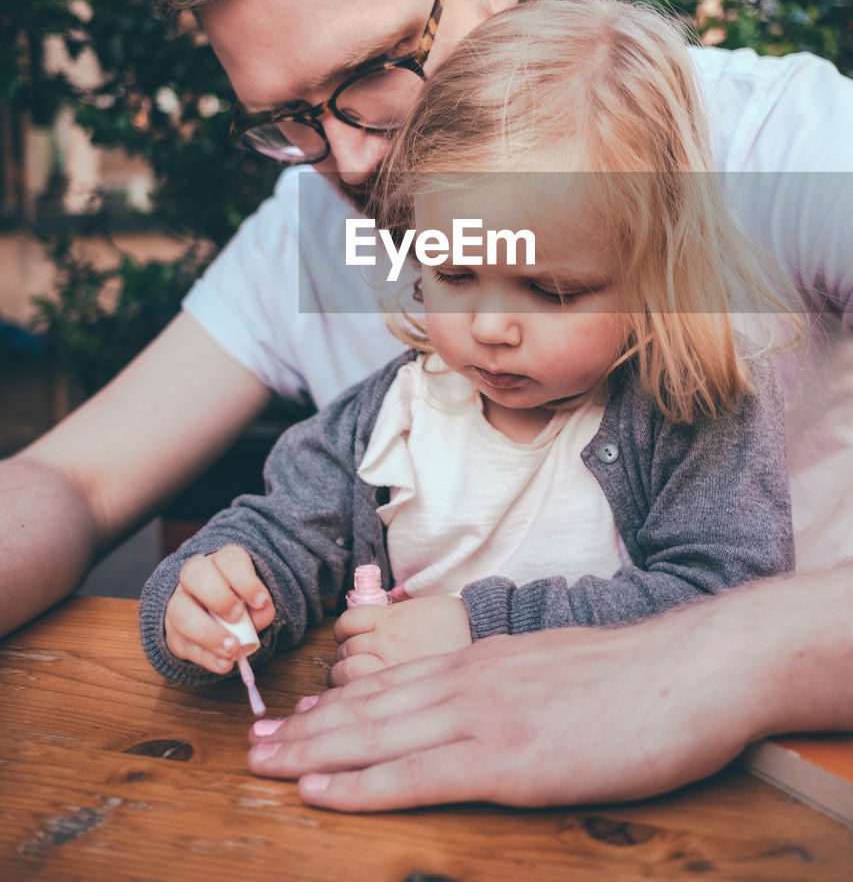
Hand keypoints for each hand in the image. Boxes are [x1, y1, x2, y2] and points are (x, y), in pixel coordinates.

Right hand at [164, 544, 274, 672]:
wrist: (213, 614)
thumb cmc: (239, 601)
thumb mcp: (254, 598)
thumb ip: (262, 605)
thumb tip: (263, 612)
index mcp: (219, 562)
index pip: (227, 560)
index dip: (245, 580)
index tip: (261, 601)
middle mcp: (193, 578)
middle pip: (194, 574)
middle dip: (218, 597)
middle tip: (237, 617)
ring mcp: (178, 604)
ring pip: (181, 612)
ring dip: (208, 633)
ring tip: (232, 649)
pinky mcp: (173, 633)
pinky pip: (182, 644)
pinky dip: (205, 657)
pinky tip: (223, 664)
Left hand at [246, 588, 783, 809]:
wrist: (688, 669)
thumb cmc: (636, 675)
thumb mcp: (558, 666)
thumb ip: (512, 681)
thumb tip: (488, 703)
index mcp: (483, 660)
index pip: (392, 682)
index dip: (337, 704)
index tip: (294, 717)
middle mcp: (469, 680)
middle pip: (368, 706)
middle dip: (304, 728)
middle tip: (251, 745)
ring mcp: (483, 716)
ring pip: (375, 734)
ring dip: (312, 752)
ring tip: (263, 764)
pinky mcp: (506, 758)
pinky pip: (416, 774)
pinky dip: (361, 784)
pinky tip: (322, 792)